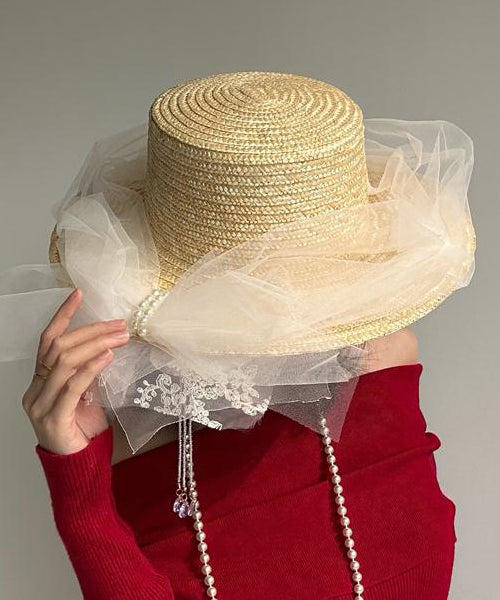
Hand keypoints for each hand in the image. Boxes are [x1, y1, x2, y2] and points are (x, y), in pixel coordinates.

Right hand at [22, 288, 129, 454]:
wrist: (78, 466)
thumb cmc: (82, 428)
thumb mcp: (86, 393)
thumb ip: (88, 371)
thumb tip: (107, 344)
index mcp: (40, 380)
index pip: (48, 340)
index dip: (63, 315)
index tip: (79, 294)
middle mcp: (36, 389)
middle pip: (58, 347)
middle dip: (91, 331)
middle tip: (119, 324)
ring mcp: (40, 404)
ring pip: (64, 362)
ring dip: (95, 345)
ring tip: (120, 337)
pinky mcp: (53, 419)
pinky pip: (71, 387)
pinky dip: (90, 368)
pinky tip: (107, 357)